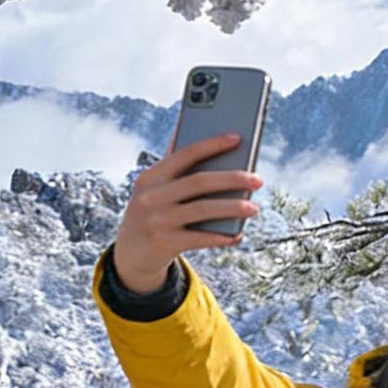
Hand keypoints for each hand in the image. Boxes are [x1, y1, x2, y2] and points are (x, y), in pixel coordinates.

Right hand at [111, 133, 261, 293]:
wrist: (129, 254)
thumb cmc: (152, 212)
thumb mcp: (154, 189)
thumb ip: (173, 165)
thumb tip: (193, 132)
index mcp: (151, 176)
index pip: (185, 154)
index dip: (212, 144)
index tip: (238, 138)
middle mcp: (151, 196)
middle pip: (199, 182)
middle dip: (232, 179)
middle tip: (258, 180)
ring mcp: (157, 220)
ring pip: (203, 209)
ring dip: (233, 208)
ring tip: (254, 208)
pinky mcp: (165, 243)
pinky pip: (200, 238)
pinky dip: (221, 236)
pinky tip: (237, 235)